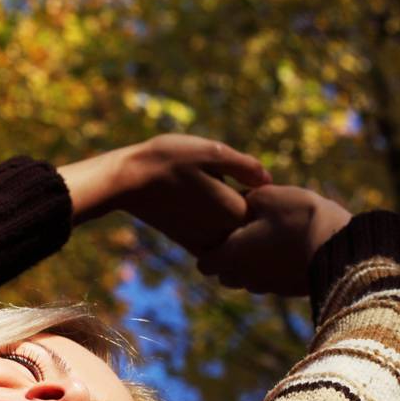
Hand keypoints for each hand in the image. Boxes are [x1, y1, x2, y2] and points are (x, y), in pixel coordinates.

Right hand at [56, 134, 270, 255]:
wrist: (127, 182)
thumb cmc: (169, 160)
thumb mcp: (211, 152)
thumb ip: (244, 166)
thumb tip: (270, 180)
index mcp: (234, 210)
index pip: (268, 211)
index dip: (271, 198)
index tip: (266, 186)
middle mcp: (222, 234)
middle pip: (255, 231)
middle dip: (259, 218)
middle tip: (249, 197)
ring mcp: (206, 243)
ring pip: (236, 241)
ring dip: (241, 231)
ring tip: (228, 203)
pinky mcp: (190, 244)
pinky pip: (218, 248)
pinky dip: (223, 239)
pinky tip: (215, 216)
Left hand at [194, 184, 353, 296]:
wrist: (339, 246)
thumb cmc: (299, 218)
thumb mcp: (268, 196)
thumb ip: (244, 199)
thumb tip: (237, 200)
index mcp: (232, 257)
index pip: (204, 264)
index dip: (209, 247)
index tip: (221, 230)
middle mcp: (245, 278)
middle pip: (225, 274)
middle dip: (230, 256)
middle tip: (246, 231)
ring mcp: (267, 287)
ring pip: (249, 278)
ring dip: (253, 263)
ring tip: (270, 237)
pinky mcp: (288, 290)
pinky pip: (271, 280)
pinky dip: (274, 267)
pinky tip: (289, 247)